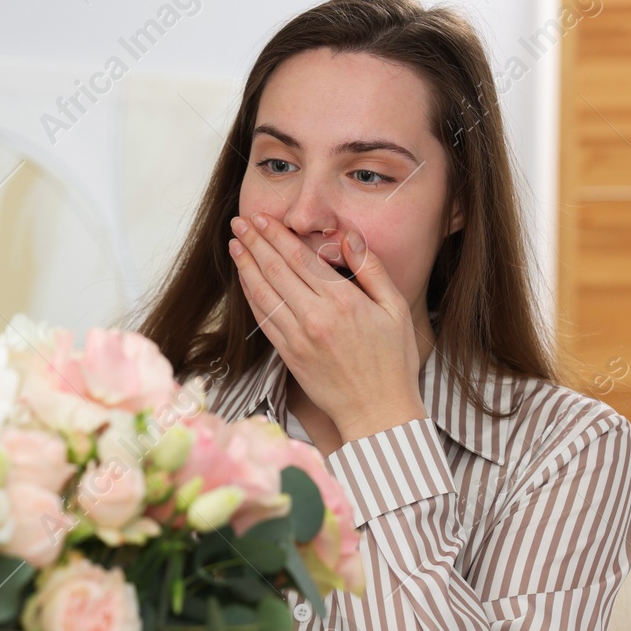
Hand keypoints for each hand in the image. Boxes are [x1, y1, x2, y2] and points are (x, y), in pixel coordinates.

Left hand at [229, 213, 427, 442]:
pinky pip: (263, 320)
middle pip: (276, 270)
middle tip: (239, 221)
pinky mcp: (289, 356)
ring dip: (246, 266)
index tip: (262, 218)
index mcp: (343, 301)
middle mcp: (316, 317)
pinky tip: (244, 280)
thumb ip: (371, 270)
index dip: (277, 235)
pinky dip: (250, 296)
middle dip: (255, 242)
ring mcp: (298, 338)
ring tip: (235, 244)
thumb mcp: (395, 309)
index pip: (301, 258)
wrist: (377, 412)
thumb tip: (348, 237)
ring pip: (264, 293)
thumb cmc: (393, 361)